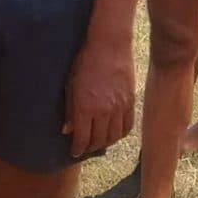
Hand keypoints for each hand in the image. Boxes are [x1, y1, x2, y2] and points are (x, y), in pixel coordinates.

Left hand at [63, 39, 136, 157]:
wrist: (109, 45)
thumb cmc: (85, 62)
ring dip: (105, 143)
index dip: (77, 148)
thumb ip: (69, 109)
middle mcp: (103, 111)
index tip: (73, 152)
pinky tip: (114, 134)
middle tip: (84, 147)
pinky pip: (127, 126)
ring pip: (114, 136)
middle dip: (89, 147)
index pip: (81, 137)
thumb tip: (67, 129)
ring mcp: (119, 108)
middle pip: (98, 140)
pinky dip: (120, 134)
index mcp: (85, 107)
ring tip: (98, 142)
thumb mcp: (70, 85)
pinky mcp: (131, 102)